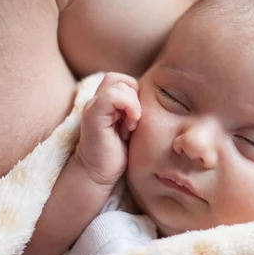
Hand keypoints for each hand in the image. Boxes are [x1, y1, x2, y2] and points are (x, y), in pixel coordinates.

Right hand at [75, 72, 140, 186]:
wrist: (98, 174)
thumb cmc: (119, 154)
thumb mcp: (132, 128)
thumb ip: (136, 111)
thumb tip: (160, 99)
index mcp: (106, 102)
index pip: (125, 81)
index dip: (136, 96)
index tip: (137, 120)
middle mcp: (97, 100)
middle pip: (122, 80)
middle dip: (135, 99)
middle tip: (134, 123)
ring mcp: (93, 106)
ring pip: (118, 84)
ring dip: (132, 105)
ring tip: (130, 128)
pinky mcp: (93, 115)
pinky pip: (112, 96)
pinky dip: (128, 107)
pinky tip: (129, 126)